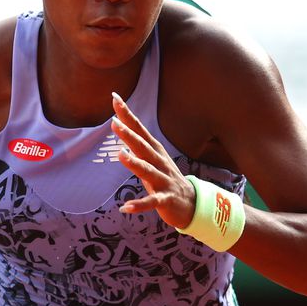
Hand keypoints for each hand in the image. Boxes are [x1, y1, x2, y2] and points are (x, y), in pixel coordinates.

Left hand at [111, 92, 195, 229]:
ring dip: (134, 163)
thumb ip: (136, 143)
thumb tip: (119, 125)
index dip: (127, 114)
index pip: (139, 129)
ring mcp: (163, 180)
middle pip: (143, 147)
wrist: (192, 204)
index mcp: (155, 151)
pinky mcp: (165, 199)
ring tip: (120, 155)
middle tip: (114, 122)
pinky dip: (139, 205)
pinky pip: (151, 202)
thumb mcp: (152, 159)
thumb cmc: (166, 178)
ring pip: (148, 171)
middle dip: (130, 135)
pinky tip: (125, 207)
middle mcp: (159, 162)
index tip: (114, 97)